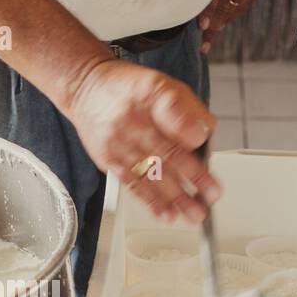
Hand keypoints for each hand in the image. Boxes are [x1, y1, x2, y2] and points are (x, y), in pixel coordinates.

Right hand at [63, 58, 219, 222]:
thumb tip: (204, 133)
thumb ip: (186, 107)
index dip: (187, 129)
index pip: (171, 114)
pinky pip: (132, 183)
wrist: (85, 88)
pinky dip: (150, 201)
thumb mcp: (161, 83)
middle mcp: (132, 122)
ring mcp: (118, 143)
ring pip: (150, 173)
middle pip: (165, 151)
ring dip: (174, 197)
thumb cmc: (127, 88)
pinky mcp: (108, 159)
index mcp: (149, 97)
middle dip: (192, 176)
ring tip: (192, 213)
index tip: (203, 141)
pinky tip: (165, 213)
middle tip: (211, 195)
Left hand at [197, 0, 275, 52]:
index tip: (200, 26)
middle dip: (213, 27)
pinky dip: (231, 15)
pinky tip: (222, 22)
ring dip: (221, 24)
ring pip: (234, 11)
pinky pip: (243, 6)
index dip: (208, 13)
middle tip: (203, 45)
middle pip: (225, 10)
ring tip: (209, 38)